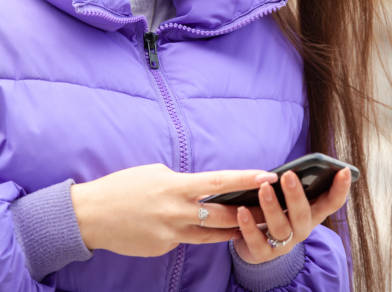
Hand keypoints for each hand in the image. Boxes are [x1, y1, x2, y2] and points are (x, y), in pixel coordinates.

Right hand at [70, 163, 275, 256]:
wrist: (92, 215)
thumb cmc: (123, 187)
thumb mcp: (154, 173)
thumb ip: (180, 182)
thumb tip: (198, 189)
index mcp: (176, 186)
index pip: (219, 182)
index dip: (246, 179)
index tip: (267, 176)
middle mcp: (177, 212)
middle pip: (223, 216)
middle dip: (248, 213)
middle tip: (270, 209)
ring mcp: (171, 234)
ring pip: (211, 235)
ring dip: (230, 230)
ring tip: (249, 226)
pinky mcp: (163, 248)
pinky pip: (184, 240)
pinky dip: (189, 232)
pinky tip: (178, 225)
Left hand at [233, 167, 351, 263]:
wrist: (255, 244)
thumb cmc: (275, 211)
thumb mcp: (287, 198)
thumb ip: (292, 184)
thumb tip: (292, 167)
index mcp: (311, 214)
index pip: (331, 203)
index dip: (340, 188)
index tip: (344, 169)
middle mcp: (301, 230)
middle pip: (303, 214)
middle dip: (296, 195)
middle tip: (288, 174)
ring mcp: (284, 244)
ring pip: (280, 228)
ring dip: (272, 207)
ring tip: (263, 189)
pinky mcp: (263, 254)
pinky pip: (257, 242)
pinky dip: (249, 226)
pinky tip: (242, 210)